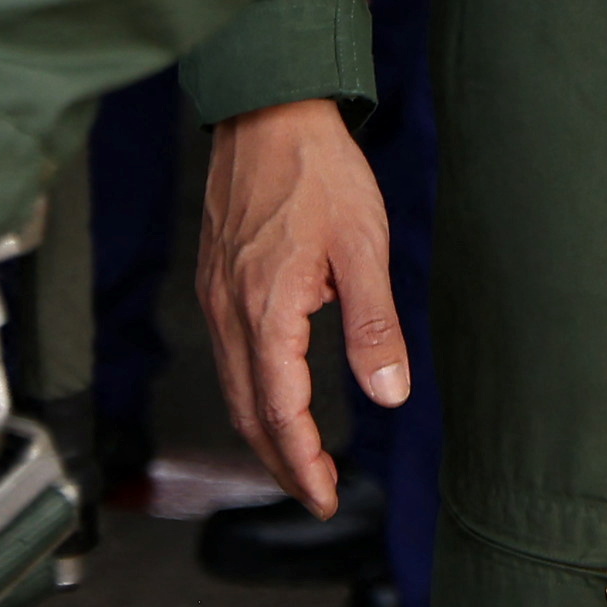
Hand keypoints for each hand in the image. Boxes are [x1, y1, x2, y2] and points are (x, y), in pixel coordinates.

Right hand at [202, 97, 407, 517]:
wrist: (267, 109)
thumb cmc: (318, 170)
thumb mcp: (363, 245)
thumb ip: (373, 324)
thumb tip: (390, 393)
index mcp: (266, 310)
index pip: (279, 412)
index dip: (302, 463)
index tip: (325, 497)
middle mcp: (230, 312)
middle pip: (248, 413)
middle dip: (281, 463)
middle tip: (315, 496)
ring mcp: (216, 297)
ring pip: (233, 388)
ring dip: (265, 433)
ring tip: (299, 461)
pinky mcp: (215, 280)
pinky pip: (228, 356)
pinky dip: (251, 393)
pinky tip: (276, 397)